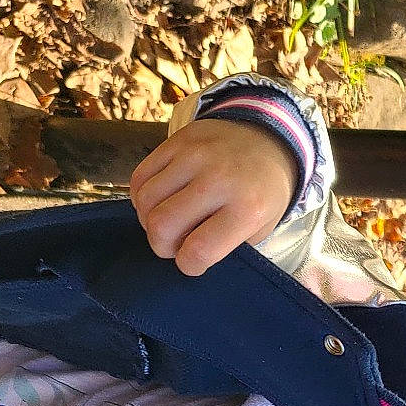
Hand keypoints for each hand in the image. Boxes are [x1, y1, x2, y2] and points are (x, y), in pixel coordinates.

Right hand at [130, 118, 298, 277]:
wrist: (265, 141)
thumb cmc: (262, 192)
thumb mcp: (260, 227)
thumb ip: (226, 244)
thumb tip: (187, 255)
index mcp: (247, 208)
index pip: (199, 249)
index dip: (187, 264)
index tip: (190, 263)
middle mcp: (219, 179)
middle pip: (163, 225)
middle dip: (161, 246)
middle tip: (172, 246)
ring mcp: (195, 156)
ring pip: (146, 200)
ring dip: (149, 221)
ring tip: (167, 224)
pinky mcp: (176, 141)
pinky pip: (140, 176)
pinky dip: (141, 198)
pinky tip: (158, 204)